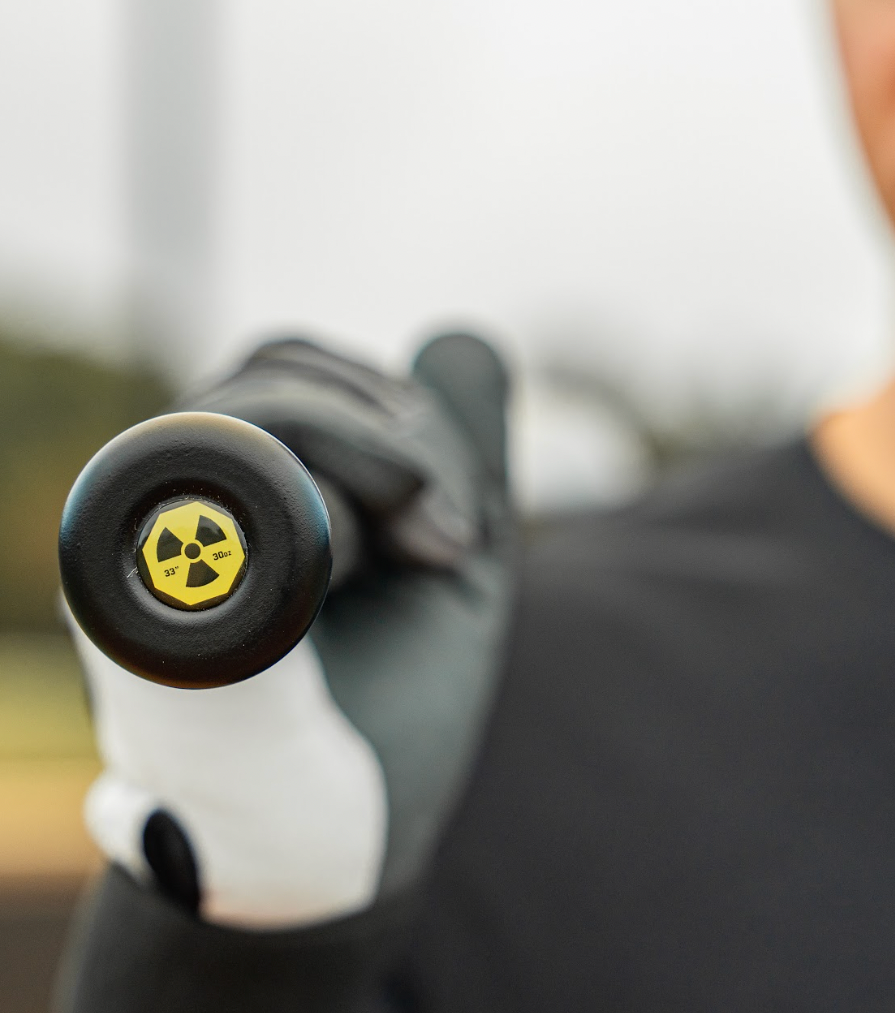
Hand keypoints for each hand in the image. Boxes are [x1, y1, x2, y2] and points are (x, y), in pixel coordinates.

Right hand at [69, 334, 514, 927]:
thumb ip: (455, 454)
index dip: (394, 417)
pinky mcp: (144, 606)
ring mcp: (139, 554)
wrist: (347, 850)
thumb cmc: (387, 712)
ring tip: (422, 565)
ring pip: (255, 411)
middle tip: (447, 548)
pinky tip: (366, 578)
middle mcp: (157, 511)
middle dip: (402, 438)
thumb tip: (466, 333)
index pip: (286, 368)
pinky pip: (227, 483)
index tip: (451, 538)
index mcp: (217, 493)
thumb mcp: (444, 563)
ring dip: (379, 473)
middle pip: (274, 372)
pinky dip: (333, 512)